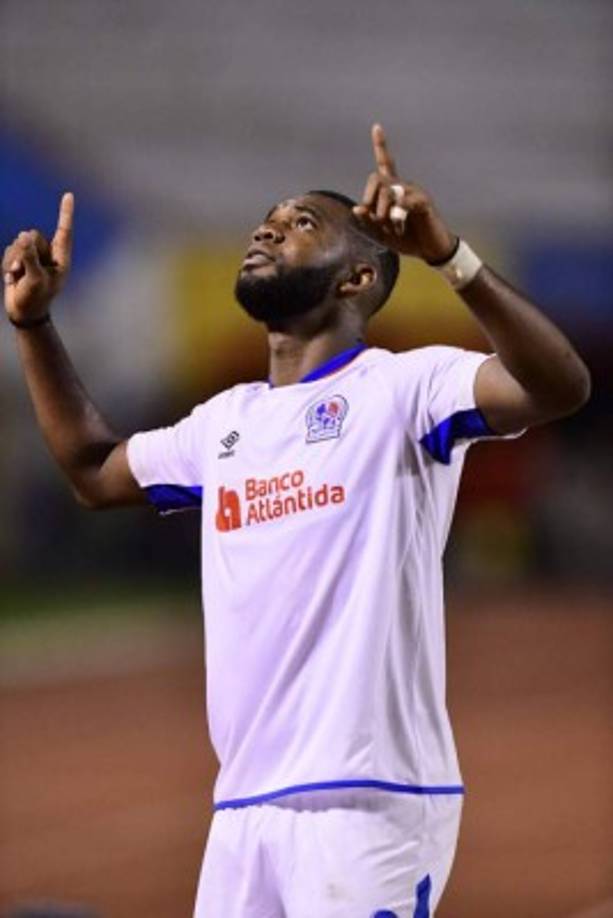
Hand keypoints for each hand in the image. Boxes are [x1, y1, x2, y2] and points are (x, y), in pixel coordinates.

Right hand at [3, 192, 73, 322]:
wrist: (23, 312)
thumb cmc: (36, 299)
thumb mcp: (35, 279)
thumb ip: (30, 257)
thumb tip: (23, 236)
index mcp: (61, 259)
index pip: (64, 231)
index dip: (65, 213)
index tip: (69, 194)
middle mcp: (48, 255)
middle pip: (34, 236)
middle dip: (25, 250)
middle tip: (23, 269)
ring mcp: (34, 256)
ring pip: (20, 242)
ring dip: (14, 259)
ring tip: (17, 276)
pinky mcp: (20, 259)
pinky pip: (10, 249)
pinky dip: (7, 263)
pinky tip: (11, 277)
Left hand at [353, 125, 456, 263]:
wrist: (431, 250)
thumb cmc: (407, 239)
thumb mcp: (382, 234)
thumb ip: (369, 221)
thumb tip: (356, 209)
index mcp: (393, 191)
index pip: (385, 164)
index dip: (381, 145)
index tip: (376, 126)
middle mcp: (403, 187)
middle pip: (377, 179)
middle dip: (369, 199)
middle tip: (375, 219)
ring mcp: (414, 192)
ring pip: (388, 192)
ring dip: (383, 214)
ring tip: (393, 228)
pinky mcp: (424, 202)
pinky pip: (405, 201)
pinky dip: (398, 213)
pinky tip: (400, 223)